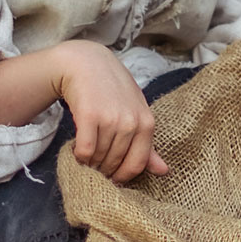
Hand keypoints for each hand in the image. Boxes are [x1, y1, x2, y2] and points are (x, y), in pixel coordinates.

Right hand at [51, 40, 168, 182]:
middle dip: (103, 170)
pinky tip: (77, 149)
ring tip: (86, 154)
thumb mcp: (136, 113)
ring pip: (99, 158)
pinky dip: (79, 156)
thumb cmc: (114, 90)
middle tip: (94, 165)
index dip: (122, 176)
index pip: (137, 164)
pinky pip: (85, 150)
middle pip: (115, 163)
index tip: (112, 177)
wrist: (87, 63)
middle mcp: (131, 122)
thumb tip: (164, 172)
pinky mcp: (89, 116)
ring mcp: (110, 119)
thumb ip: (148, 145)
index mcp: (147, 123)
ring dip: (90, 163)